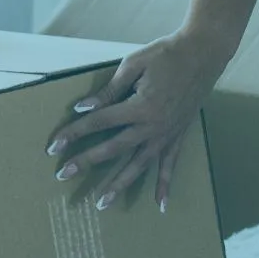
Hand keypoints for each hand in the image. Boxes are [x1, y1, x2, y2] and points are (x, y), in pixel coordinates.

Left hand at [46, 29, 228, 212]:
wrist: (204, 53)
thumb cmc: (166, 54)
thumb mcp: (134, 65)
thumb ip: (109, 90)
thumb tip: (83, 107)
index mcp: (140, 106)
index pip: (99, 122)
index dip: (74, 133)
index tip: (54, 146)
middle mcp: (153, 126)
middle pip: (113, 149)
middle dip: (86, 162)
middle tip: (63, 175)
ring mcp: (167, 134)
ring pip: (139, 166)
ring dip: (120, 185)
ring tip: (102, 203)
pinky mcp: (178, 135)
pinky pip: (170, 164)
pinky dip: (165, 185)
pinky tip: (159, 204)